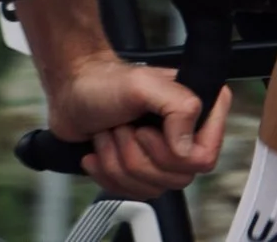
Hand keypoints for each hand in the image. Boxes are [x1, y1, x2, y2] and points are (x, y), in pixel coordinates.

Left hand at [43, 52, 227, 198]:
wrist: (72, 92)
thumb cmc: (103, 82)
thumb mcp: (143, 84)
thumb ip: (178, 108)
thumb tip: (186, 149)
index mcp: (193, 111)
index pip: (205, 157)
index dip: (174, 152)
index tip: (147, 130)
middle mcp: (182, 135)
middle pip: (176, 178)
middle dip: (138, 155)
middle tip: (126, 128)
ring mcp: (160, 156)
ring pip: (151, 188)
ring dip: (119, 161)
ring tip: (112, 133)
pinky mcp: (139, 170)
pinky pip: (131, 193)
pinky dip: (107, 172)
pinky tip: (102, 149)